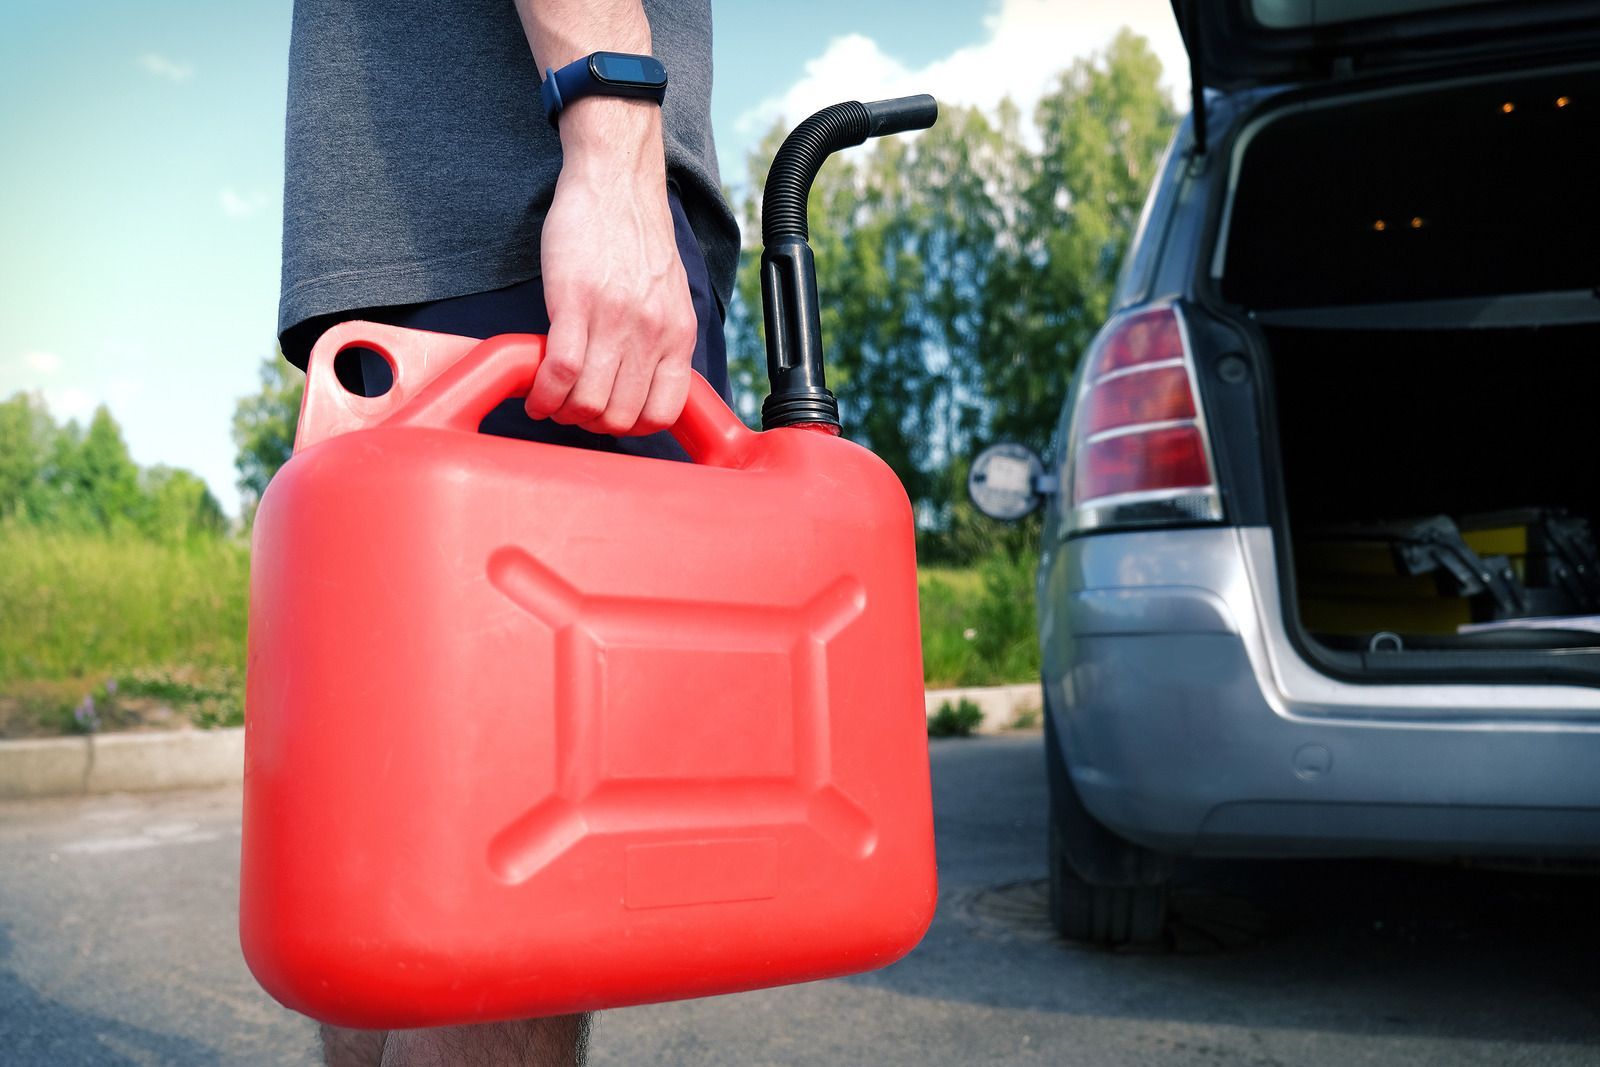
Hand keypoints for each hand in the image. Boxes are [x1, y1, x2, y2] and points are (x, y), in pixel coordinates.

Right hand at [524, 99, 697, 436]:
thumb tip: (638, 381)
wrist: (616, 183)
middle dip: (589, 423)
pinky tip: (533, 392)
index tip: (607, 416)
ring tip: (548, 400)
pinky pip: (560, 372)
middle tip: (569, 409)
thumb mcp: (666, 296)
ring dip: (561, 412)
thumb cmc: (634, 236)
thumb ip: (658, 338)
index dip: (630, 427)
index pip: (663, 412)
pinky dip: (542, 393)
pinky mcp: (575, 303)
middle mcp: (651, 333)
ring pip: (588, 402)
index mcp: (677, 335)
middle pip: (620, 415)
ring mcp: (614, 320)